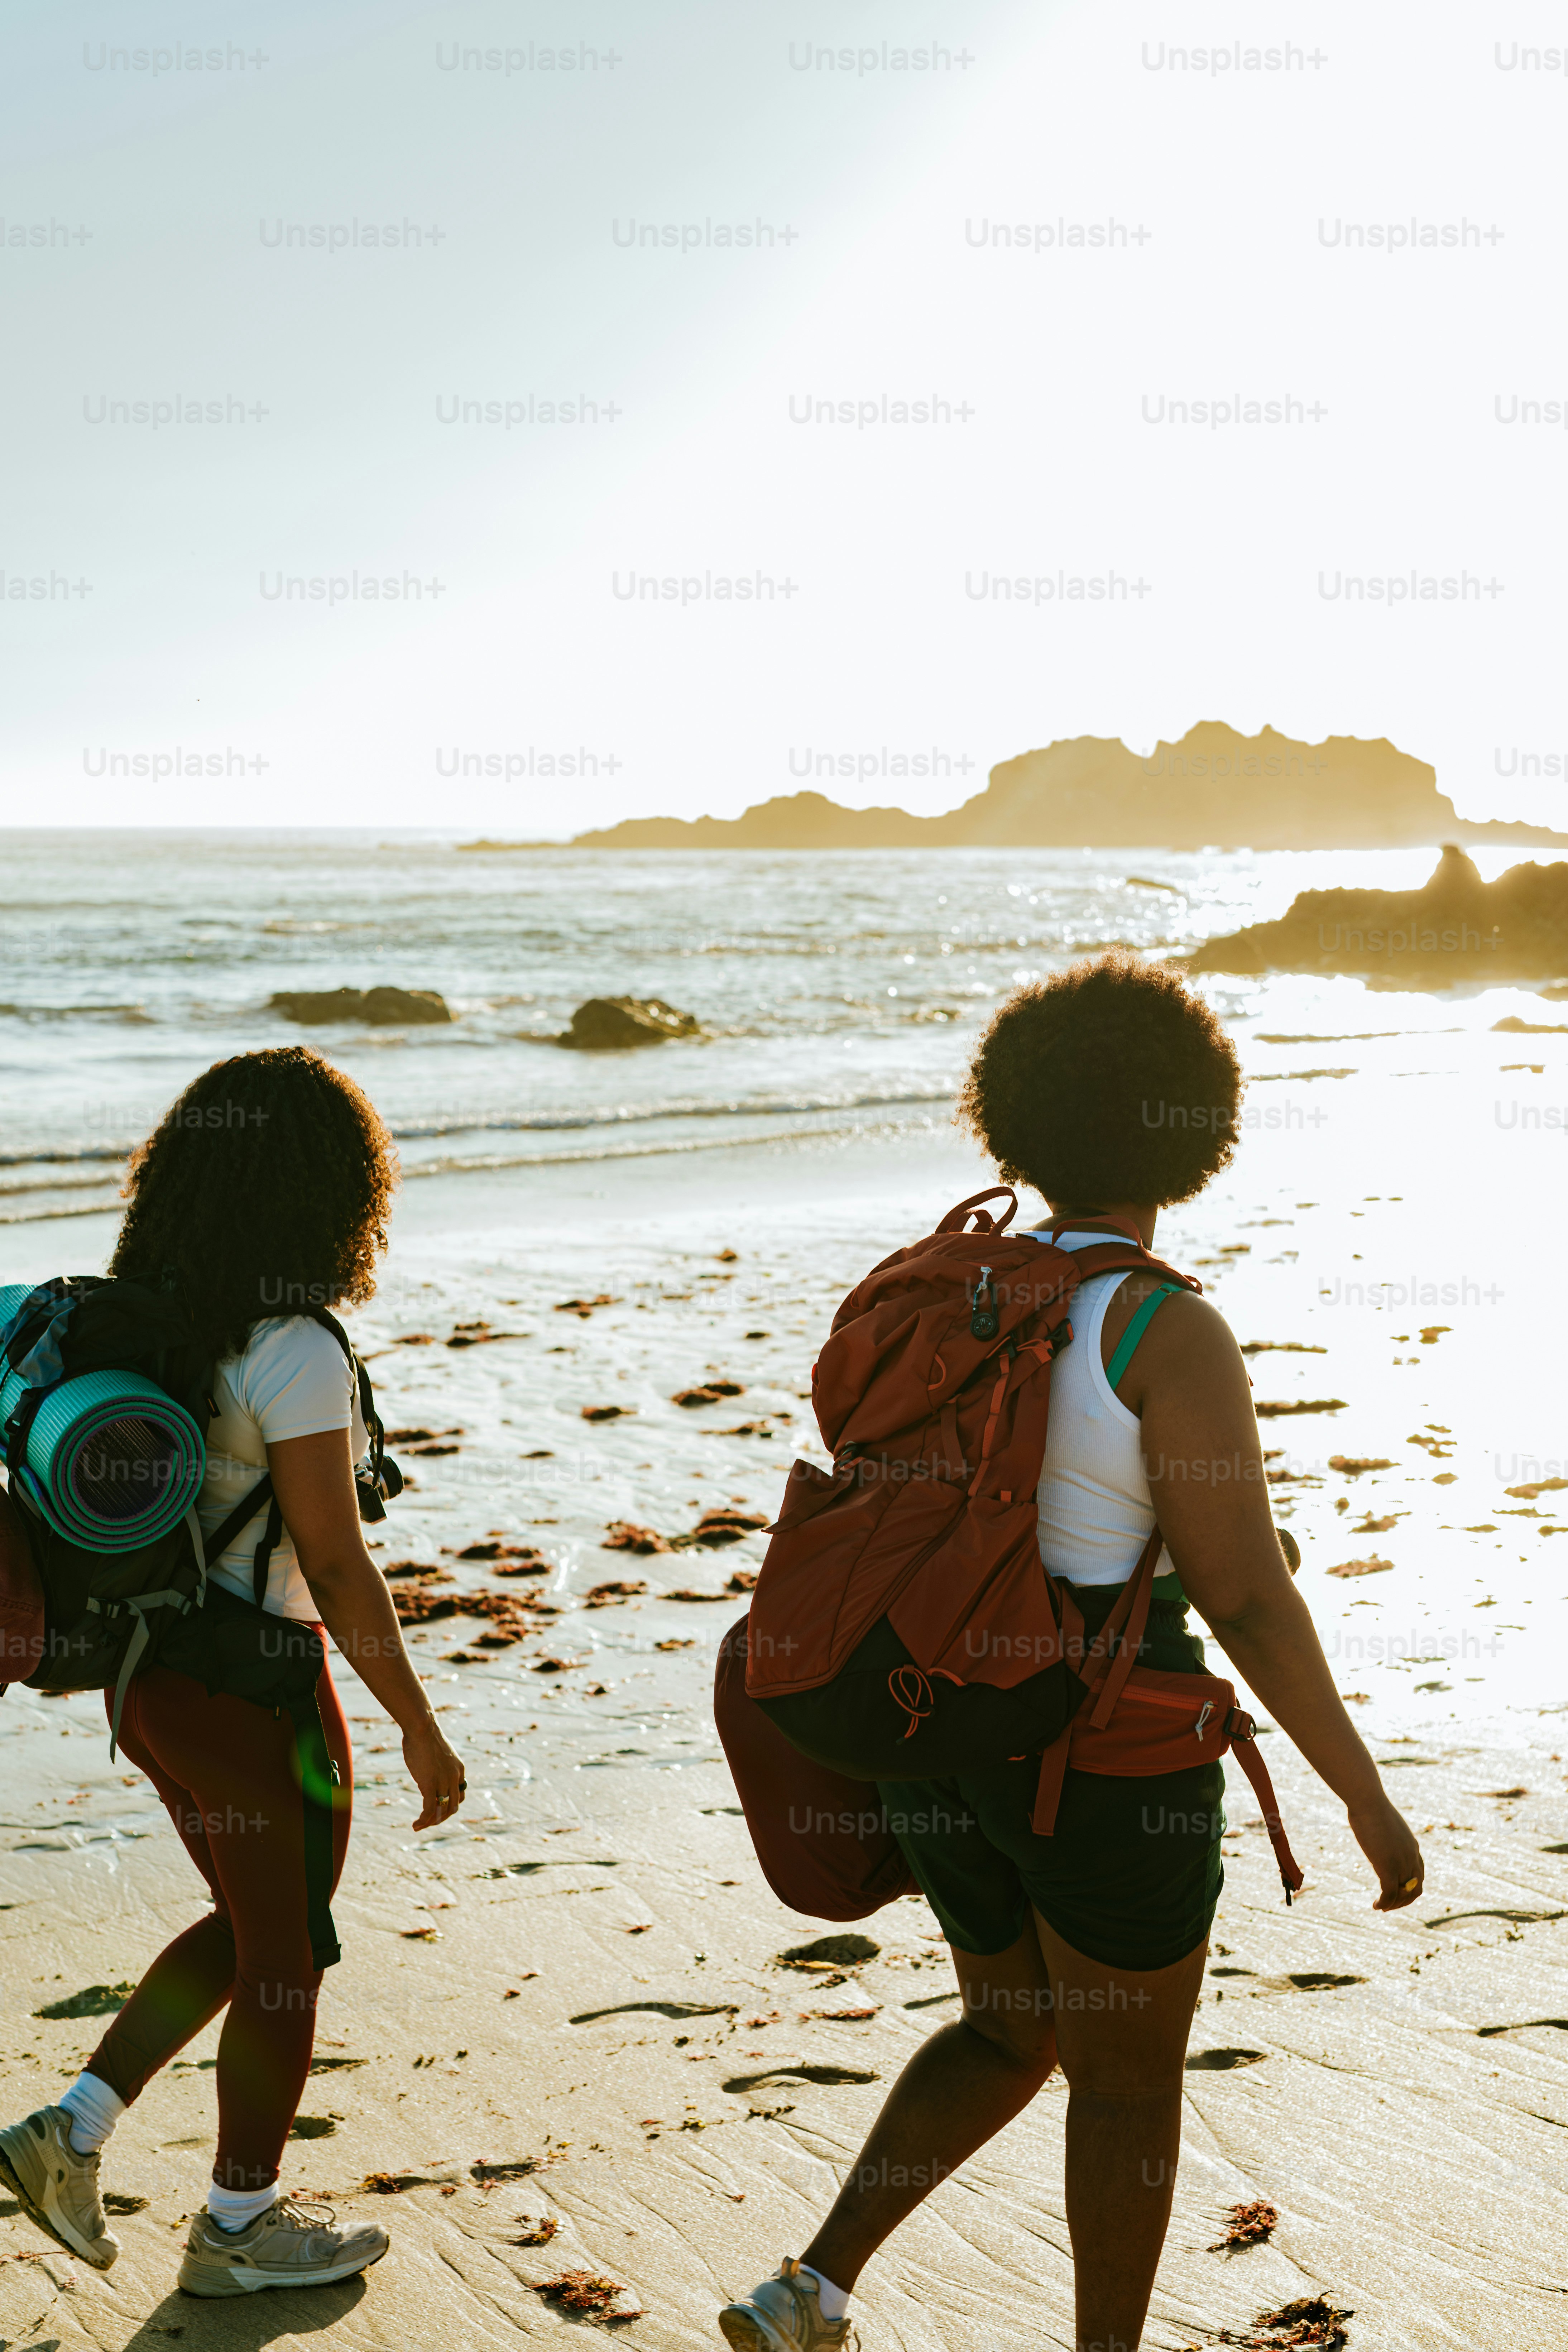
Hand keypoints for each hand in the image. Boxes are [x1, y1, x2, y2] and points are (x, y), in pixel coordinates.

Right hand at [401, 1714, 466, 1830]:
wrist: (422, 1727)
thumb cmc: (425, 1736)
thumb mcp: (436, 1754)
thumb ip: (436, 1767)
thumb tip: (426, 1773)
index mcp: (459, 1770)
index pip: (459, 1795)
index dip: (449, 1805)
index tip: (437, 1808)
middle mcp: (455, 1778)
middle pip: (453, 1807)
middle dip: (441, 1818)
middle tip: (428, 1822)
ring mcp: (444, 1782)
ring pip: (441, 1811)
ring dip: (431, 1823)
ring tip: (419, 1827)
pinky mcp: (430, 1784)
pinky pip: (430, 1810)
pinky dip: (424, 1820)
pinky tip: (416, 1824)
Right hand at [1347, 1793, 1424, 1910]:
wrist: (1368, 1801)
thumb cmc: (1371, 1806)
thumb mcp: (1385, 1822)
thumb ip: (1387, 1834)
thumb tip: (1376, 1831)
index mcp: (1413, 1847)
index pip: (1419, 1875)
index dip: (1410, 1887)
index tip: (1397, 1892)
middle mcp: (1412, 1857)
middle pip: (1415, 1888)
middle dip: (1404, 1900)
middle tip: (1389, 1905)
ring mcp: (1402, 1863)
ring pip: (1403, 1894)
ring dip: (1393, 1905)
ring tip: (1380, 1907)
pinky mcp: (1388, 1867)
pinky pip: (1390, 1894)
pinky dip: (1384, 1903)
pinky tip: (1375, 1905)